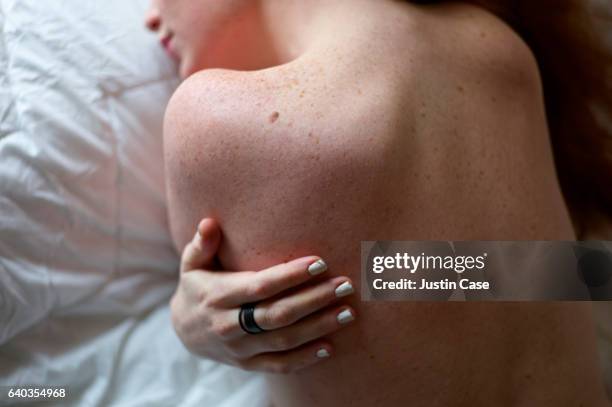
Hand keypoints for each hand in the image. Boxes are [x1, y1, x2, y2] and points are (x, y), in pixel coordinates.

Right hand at [170, 218, 355, 373]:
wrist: (183, 331)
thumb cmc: (197, 287)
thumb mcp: (192, 263)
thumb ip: (202, 244)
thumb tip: (209, 223)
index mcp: (218, 295)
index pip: (260, 286)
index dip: (290, 275)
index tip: (320, 263)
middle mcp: (228, 325)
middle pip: (278, 314)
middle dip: (314, 299)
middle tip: (344, 285)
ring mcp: (239, 349)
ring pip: (284, 340)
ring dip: (318, 326)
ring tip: (348, 311)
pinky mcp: (248, 365)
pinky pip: (279, 365)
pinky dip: (305, 358)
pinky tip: (330, 346)